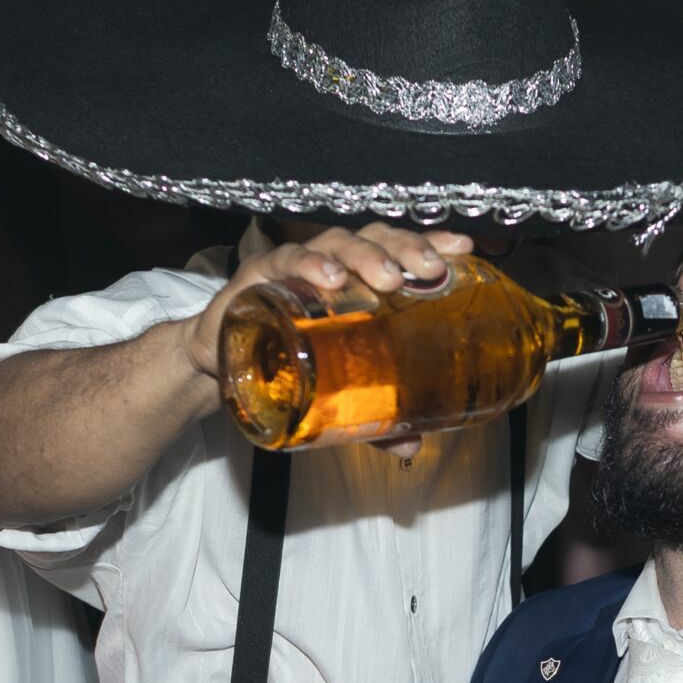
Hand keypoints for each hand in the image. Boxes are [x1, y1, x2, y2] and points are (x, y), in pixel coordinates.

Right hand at [183, 222, 475, 448]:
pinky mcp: (260, 277)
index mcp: (358, 280)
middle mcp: (332, 265)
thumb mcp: (336, 393)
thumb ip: (374, 416)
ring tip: (388, 277)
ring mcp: (297, 266)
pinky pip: (286, 262)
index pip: (399, 250)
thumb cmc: (285, 362)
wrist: (218, 364)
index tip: (463, 249)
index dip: (430, 243)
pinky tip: (329, 278)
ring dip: (366, 256)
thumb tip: (411, 442)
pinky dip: (309, 265)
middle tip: (432, 270)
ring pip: (338, 242)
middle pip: (376, 239)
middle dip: (407, 249)